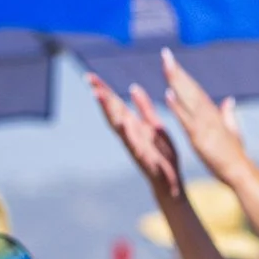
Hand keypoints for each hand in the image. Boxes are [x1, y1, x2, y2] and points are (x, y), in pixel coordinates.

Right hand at [86, 73, 183, 198]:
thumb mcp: (154, 126)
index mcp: (133, 125)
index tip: (90, 76)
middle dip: (101, 94)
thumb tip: (134, 88)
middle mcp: (129, 133)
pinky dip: (126, 133)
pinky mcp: (142, 156)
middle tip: (88, 78)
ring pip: (117, 124)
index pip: (115, 104)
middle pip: (112, 111)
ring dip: (107, 110)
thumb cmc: (162, 155)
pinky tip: (121, 122)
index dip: (104, 89)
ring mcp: (133, 145)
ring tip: (98, 94)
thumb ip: (144, 108)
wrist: (170, 182)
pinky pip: (132, 143)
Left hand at [158, 50, 250, 182]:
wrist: (240, 171)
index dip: (183, 75)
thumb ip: (228, 114)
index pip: (195, 90)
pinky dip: (177, 107)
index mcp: (213, 113)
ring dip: (176, 82)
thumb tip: (228, 100)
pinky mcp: (200, 138)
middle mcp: (208, 115)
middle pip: (190, 89)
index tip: (172, 62)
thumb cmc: (235, 155)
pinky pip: (186, 120)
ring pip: (188, 99)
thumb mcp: (232, 132)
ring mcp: (204, 125)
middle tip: (165, 54)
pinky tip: (168, 95)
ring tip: (165, 65)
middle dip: (177, 71)